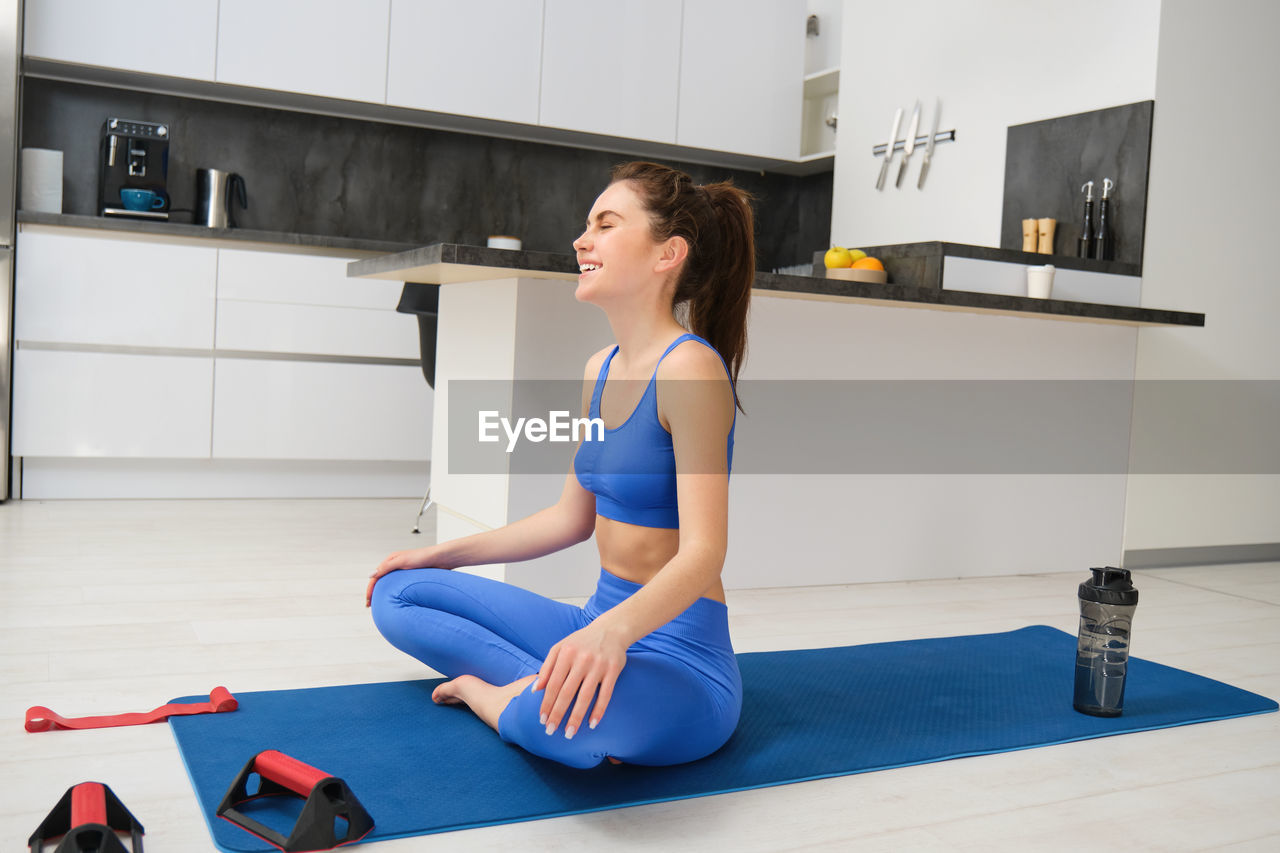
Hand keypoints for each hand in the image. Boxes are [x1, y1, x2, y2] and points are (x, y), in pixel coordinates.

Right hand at [365, 547, 442, 606]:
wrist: (440, 558)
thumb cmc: (423, 557)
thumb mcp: (402, 561)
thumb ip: (386, 567)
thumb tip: (371, 575)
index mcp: (391, 560)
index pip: (375, 576)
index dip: (370, 589)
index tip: (368, 601)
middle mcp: (395, 565)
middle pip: (380, 581)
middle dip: (374, 592)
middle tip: (370, 605)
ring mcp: (403, 571)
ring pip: (389, 584)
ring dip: (382, 593)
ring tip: (380, 604)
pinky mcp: (411, 577)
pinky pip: (398, 586)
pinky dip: (393, 593)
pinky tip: (394, 599)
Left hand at [533, 621, 627, 738]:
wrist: (611, 630)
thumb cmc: (581, 642)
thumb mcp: (560, 647)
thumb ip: (547, 667)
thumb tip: (535, 689)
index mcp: (566, 653)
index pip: (553, 684)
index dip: (546, 703)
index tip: (542, 720)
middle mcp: (581, 659)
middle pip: (566, 692)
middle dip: (557, 714)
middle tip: (551, 731)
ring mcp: (598, 665)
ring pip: (585, 696)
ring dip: (576, 717)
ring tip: (570, 733)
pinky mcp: (613, 670)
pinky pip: (605, 694)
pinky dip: (599, 710)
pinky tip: (592, 724)